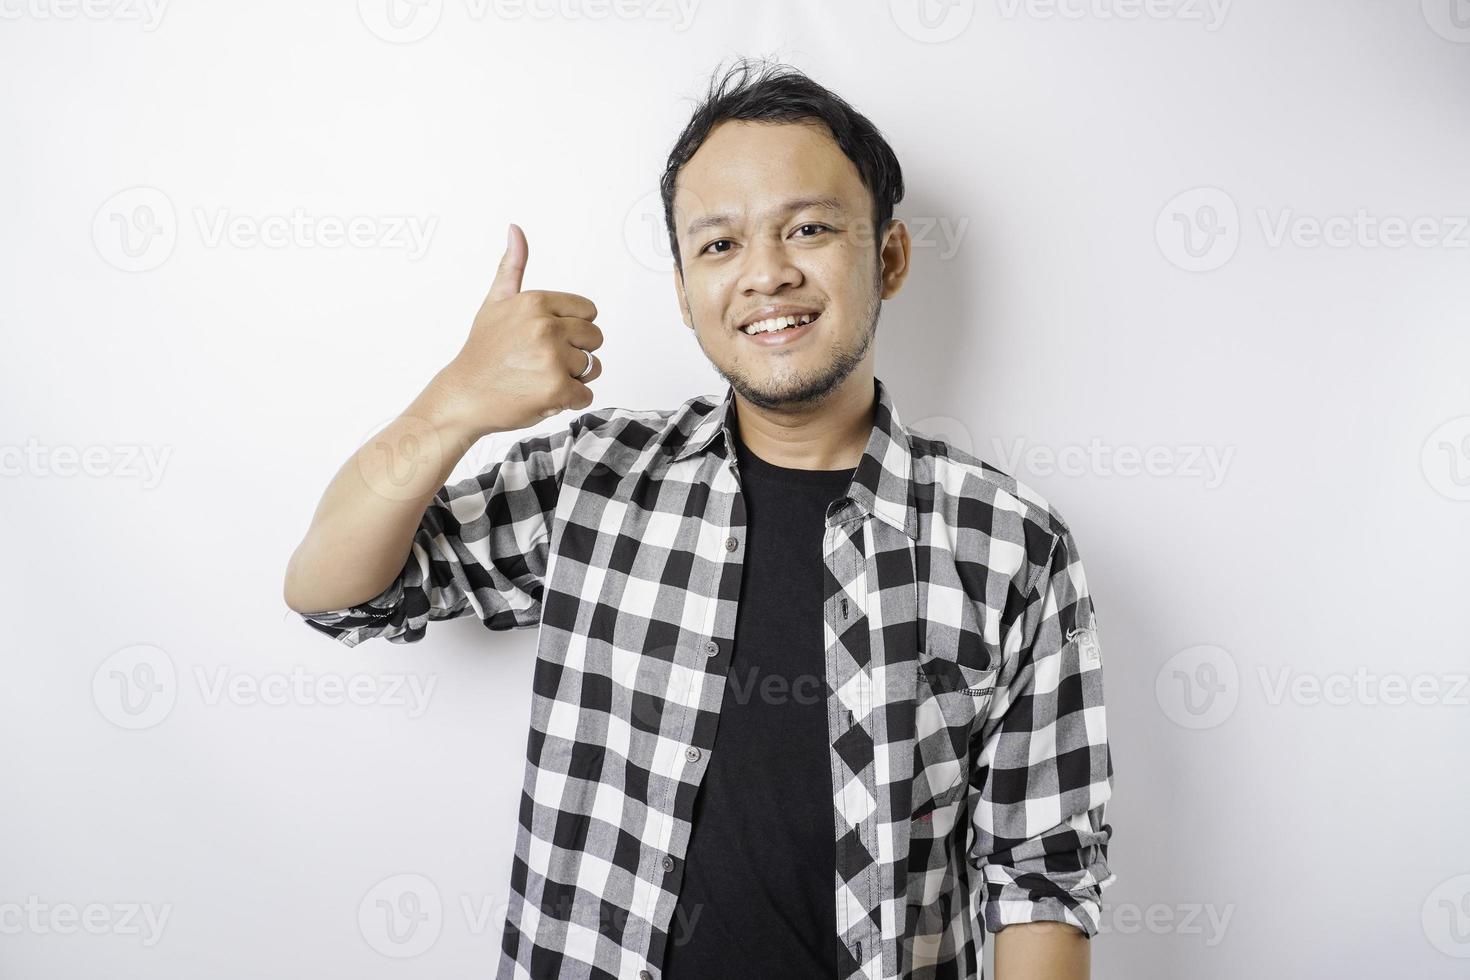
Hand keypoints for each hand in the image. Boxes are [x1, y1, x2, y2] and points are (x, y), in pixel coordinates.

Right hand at [434, 223, 603, 435]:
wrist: (464, 396)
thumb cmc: (482, 352)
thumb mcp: (495, 302)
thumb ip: (513, 266)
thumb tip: (516, 229)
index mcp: (535, 302)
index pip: (589, 312)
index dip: (573, 328)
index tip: (549, 338)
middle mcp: (545, 327)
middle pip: (594, 338)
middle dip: (576, 352)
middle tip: (543, 361)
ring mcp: (552, 359)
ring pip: (593, 367)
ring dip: (573, 378)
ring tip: (541, 377)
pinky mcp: (556, 389)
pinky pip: (585, 395)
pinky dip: (569, 400)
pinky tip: (543, 395)